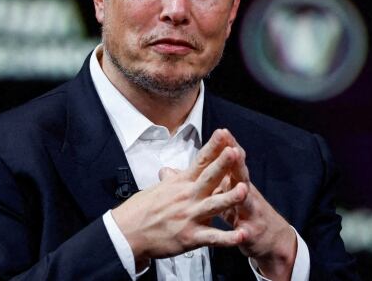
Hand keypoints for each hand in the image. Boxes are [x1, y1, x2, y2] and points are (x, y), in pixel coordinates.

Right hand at [110, 129, 249, 266]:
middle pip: (209, 178)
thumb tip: (168, 172)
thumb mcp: (155, 190)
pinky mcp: (190, 237)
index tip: (224, 133)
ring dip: (230, 198)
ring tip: (244, 190)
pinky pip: (213, 237)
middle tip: (235, 152)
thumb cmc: (139, 211)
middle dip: (223, 164)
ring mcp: (189, 216)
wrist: (127, 233)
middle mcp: (187, 197)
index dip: (213, 147)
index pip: (200, 161)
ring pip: (214, 205)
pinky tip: (242, 234)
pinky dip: (228, 238)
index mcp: (180, 183)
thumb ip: (169, 181)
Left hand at [217, 129, 296, 280]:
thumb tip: (188, 167)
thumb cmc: (243, 212)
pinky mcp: (251, 233)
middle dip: (237, 163)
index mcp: (235, 183)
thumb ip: (210, 179)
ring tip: (241, 188)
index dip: (227, 147)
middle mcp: (246, 194)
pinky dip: (243, 232)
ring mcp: (251, 213)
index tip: (221, 131)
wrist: (272, 239)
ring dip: (243, 194)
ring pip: (247, 202)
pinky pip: (247, 233)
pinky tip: (242, 231)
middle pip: (241, 176)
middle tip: (233, 150)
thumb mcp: (226, 193)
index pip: (231, 161)